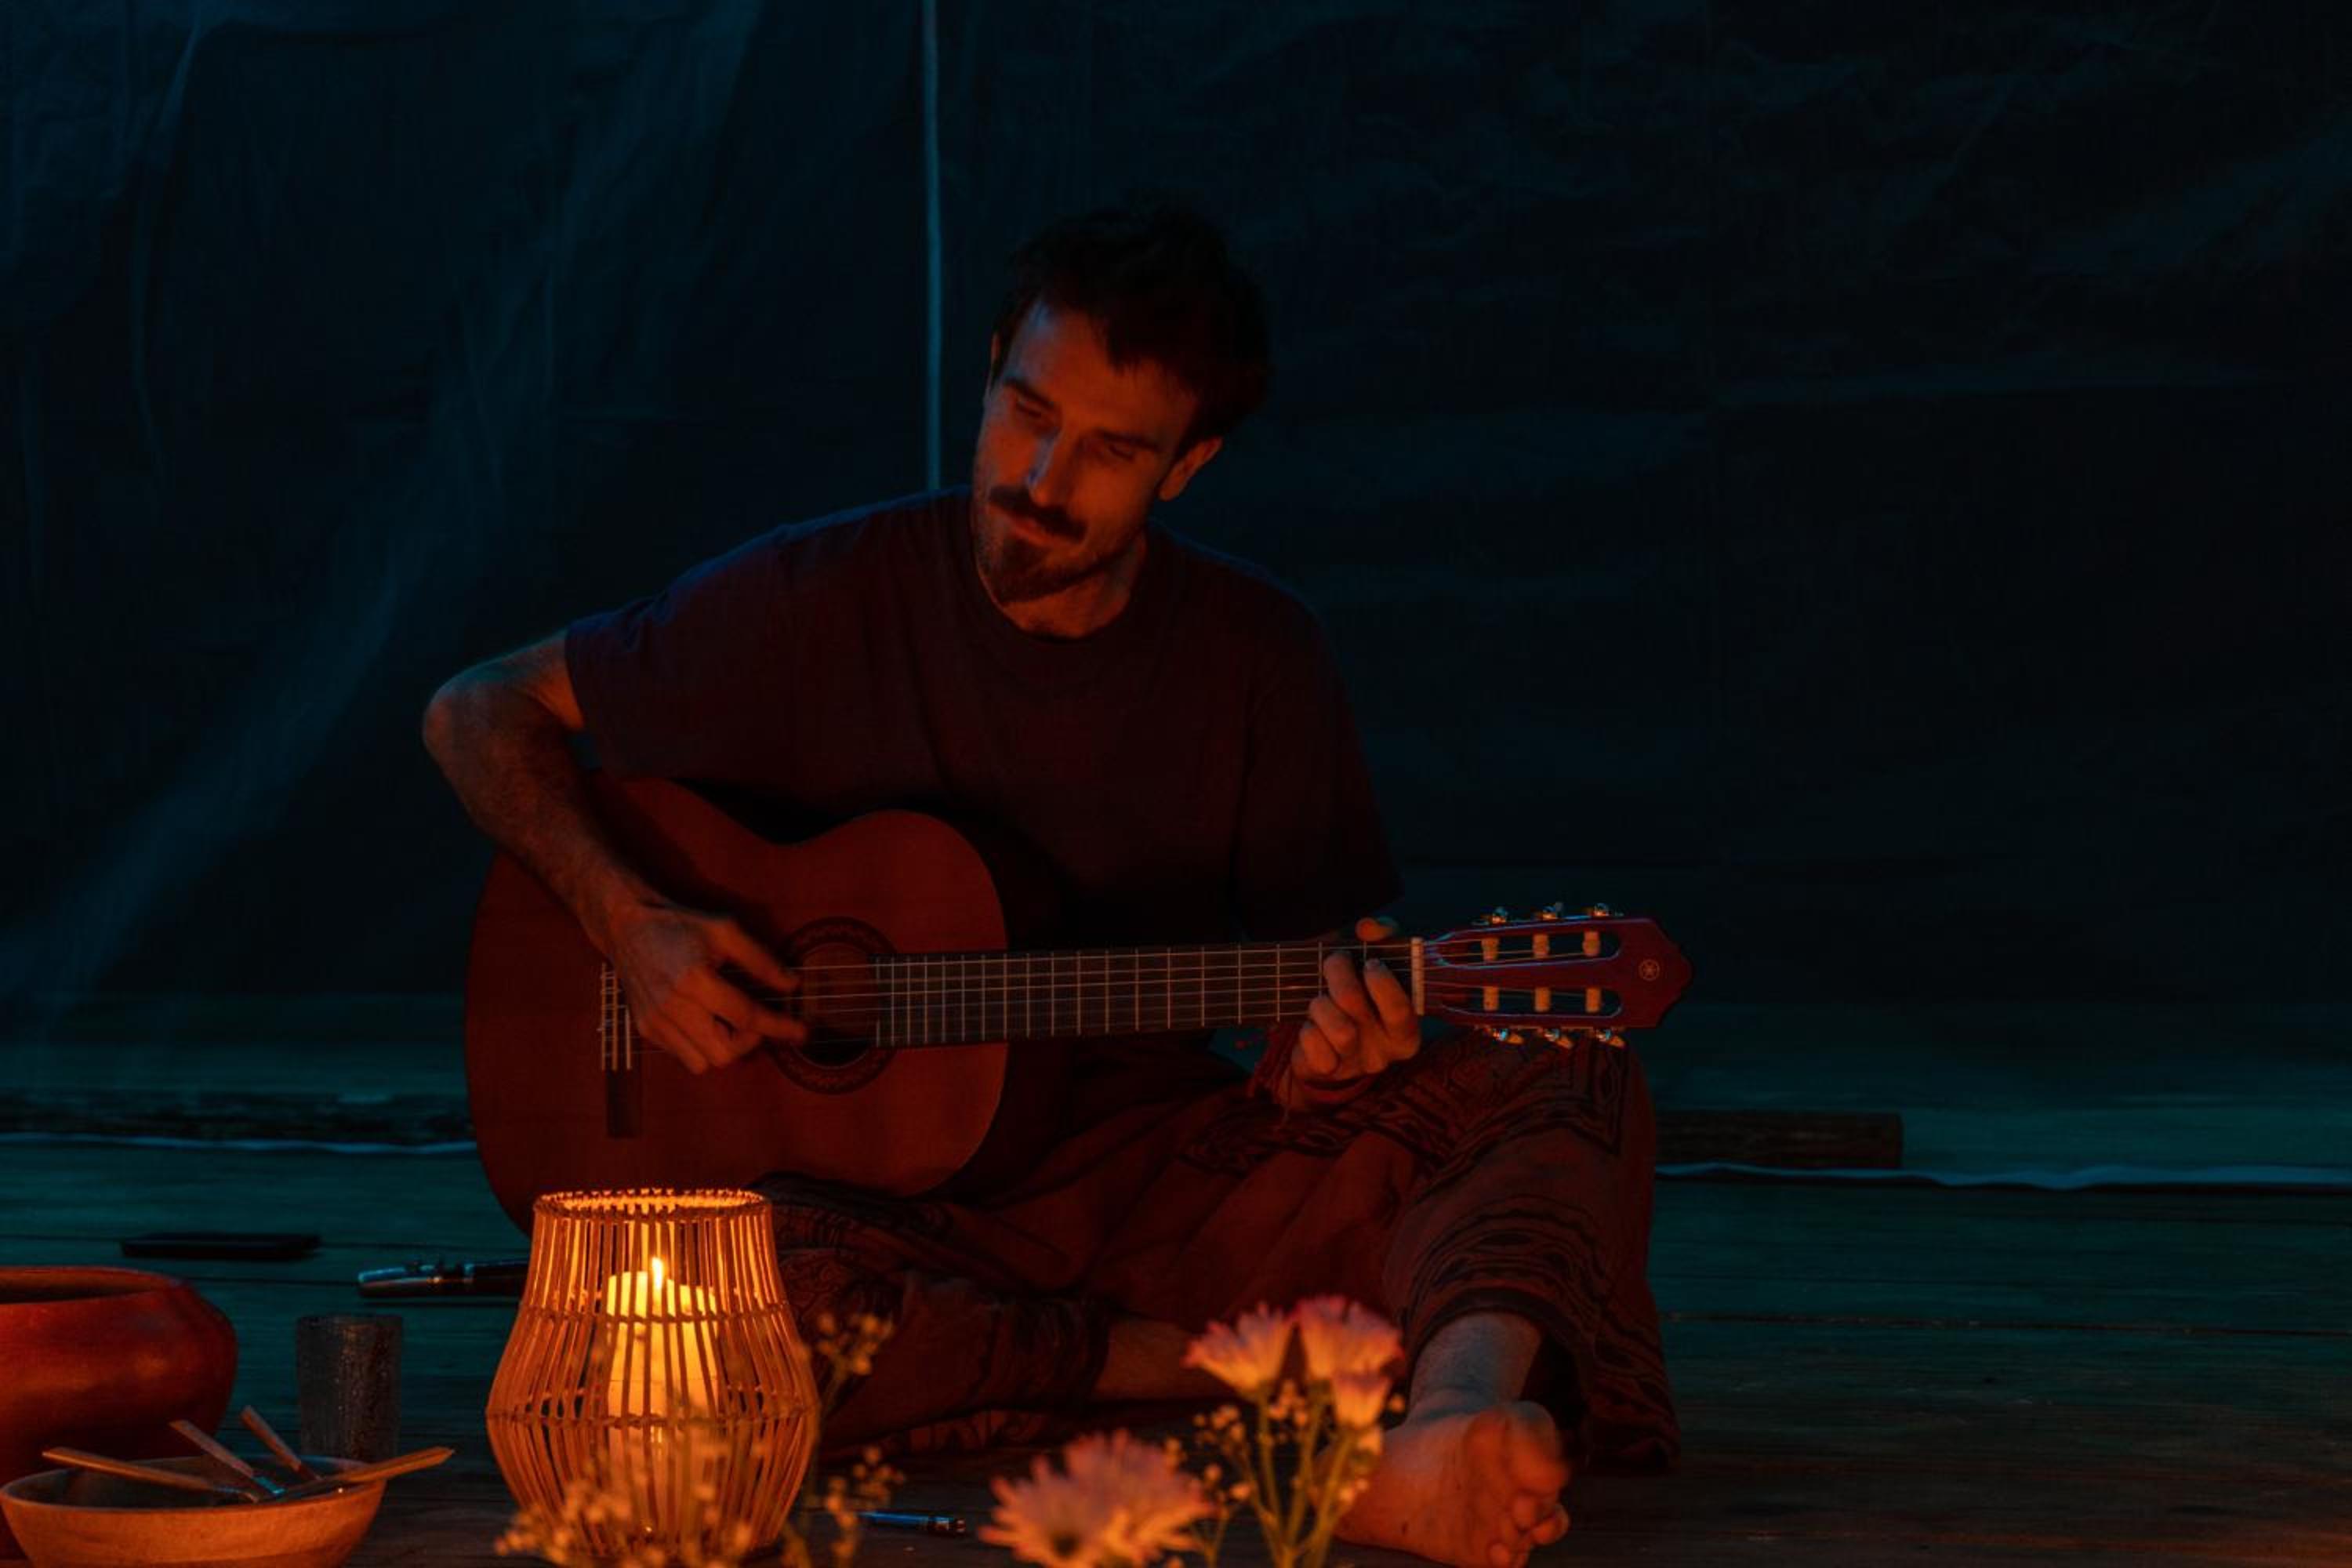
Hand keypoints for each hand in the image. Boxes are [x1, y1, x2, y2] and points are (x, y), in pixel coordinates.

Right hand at [604, 899, 802, 1073]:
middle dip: (748, 1042)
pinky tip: (704, 1020)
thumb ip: (761, 960)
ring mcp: (655, 1022)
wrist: (627, 927)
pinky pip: (683, 1055)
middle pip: (725, 1053)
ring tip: (727, 1020)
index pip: (746, 1016)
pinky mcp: (645, 1029)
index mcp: (695, 980)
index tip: (801, 1032)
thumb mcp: (726, 930)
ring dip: (724, 1047)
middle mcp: (673, 1007)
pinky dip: (701, 1045)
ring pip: (703, 1062)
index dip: (779, 1026)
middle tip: (754, 1020)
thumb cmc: (680, 925)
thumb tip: (791, 985)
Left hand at [1296, 915, 1416, 1086]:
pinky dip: (1307, 1031)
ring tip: (1321, 1000)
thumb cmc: (1363, 996)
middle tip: (1334, 962)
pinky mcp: (1328, 1072)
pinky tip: (1312, 1026)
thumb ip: (1384, 937)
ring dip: (1321, 1005)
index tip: (1371, 964)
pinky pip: (1313, 1046)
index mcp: (1406, 1029)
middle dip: (1338, 976)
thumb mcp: (1379, 963)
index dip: (1382, 983)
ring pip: (1336, 1030)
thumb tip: (1367, 927)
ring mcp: (1356, 1064)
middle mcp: (1385, 1051)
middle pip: (1355, 1006)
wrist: (1333, 1043)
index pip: (1400, 1009)